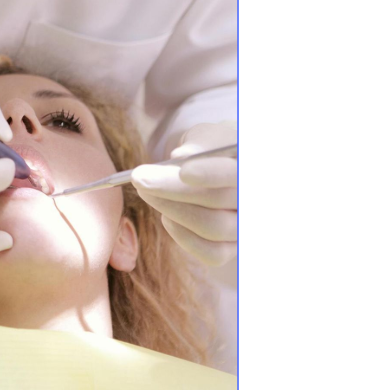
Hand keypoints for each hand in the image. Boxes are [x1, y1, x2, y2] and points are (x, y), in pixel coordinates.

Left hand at [132, 121, 236, 265]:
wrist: (222, 169)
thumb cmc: (214, 149)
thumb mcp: (208, 136)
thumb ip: (200, 144)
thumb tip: (181, 156)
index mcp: (244, 165)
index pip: (234, 174)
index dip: (210, 173)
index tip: (182, 170)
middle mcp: (250, 201)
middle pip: (219, 201)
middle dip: (173, 190)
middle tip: (140, 178)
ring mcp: (244, 227)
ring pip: (213, 228)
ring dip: (171, 210)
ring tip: (147, 192)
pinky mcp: (234, 249)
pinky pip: (212, 253)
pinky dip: (184, 237)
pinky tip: (166, 218)